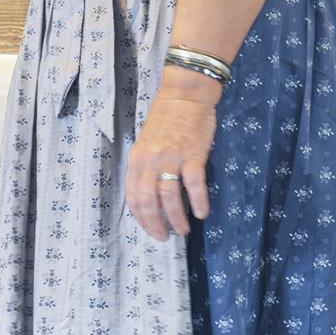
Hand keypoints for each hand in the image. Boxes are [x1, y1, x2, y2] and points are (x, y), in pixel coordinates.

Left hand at [125, 71, 220, 240]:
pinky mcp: (192, 154)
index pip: (133, 196)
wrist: (184, 96)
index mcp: (136, 160)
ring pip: (169, 197)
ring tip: (183, 230)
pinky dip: (198, 202)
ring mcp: (171, 158)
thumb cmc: (165, 121)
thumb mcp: (146, 144)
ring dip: (176, 218)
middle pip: (148, 201)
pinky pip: (194, 184)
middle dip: (156, 224)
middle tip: (165, 237)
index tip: (150, 231)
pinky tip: (202, 213)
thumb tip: (151, 197)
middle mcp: (150, 161)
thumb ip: (146, 168)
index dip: (141, 218)